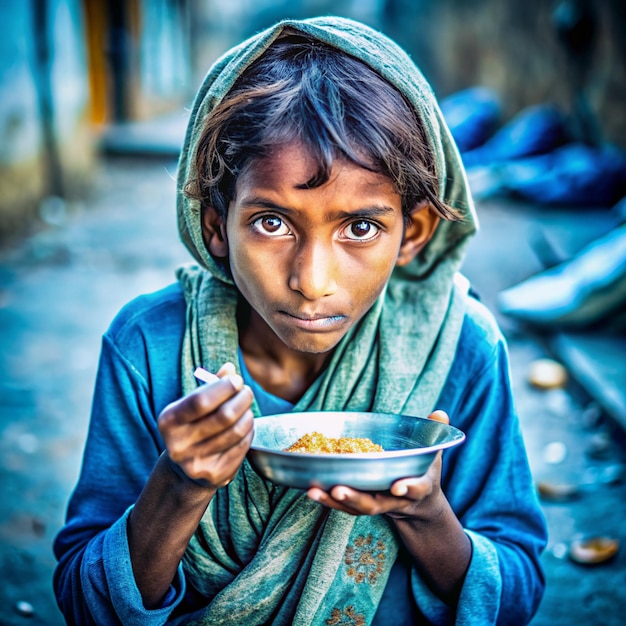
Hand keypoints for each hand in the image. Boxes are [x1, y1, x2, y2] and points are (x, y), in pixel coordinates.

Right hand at [158, 362, 253, 489]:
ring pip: (236, 432)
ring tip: (247, 409)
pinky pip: (242, 447)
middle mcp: (178, 444)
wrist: (185, 470)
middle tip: (247, 392)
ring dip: (248, 415)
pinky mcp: (214, 475)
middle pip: (224, 417)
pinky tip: (245, 426)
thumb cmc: (192, 426)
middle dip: (241, 399)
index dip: (223, 388)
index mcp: (169, 421)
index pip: (200, 401)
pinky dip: (249, 432)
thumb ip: (210, 385)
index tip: (237, 380)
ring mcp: (196, 463)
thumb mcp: (192, 405)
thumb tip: (230, 368)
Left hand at [306, 410, 449, 519]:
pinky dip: (327, 501)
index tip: (398, 487)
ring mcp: (377, 505)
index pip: (416, 490)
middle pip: (376, 504)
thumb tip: (439, 414)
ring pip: (356, 508)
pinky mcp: (361, 505)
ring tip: (314, 490)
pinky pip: (344, 507)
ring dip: (334, 502)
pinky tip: (310, 489)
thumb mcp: (434, 453)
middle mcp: (395, 501)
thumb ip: (435, 434)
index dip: (408, 489)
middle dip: (357, 498)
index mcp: (418, 488)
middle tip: (339, 489)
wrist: (418, 505)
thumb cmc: (424, 471)